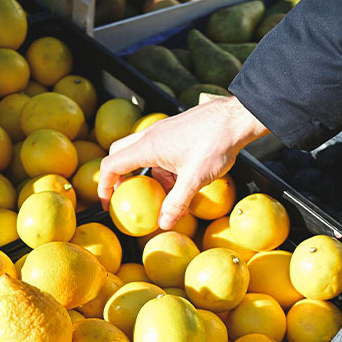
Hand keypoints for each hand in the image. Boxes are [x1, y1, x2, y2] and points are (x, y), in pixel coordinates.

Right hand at [98, 96, 268, 229]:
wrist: (236, 117)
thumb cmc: (215, 143)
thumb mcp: (195, 179)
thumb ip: (177, 203)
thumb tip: (163, 223)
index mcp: (148, 147)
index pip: (111, 165)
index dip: (104, 186)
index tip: (108, 203)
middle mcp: (150, 136)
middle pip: (120, 154)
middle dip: (119, 176)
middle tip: (126, 195)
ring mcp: (163, 131)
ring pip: (142, 153)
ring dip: (147, 174)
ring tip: (164, 194)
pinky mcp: (175, 131)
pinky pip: (159, 150)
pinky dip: (163, 167)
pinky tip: (182, 181)